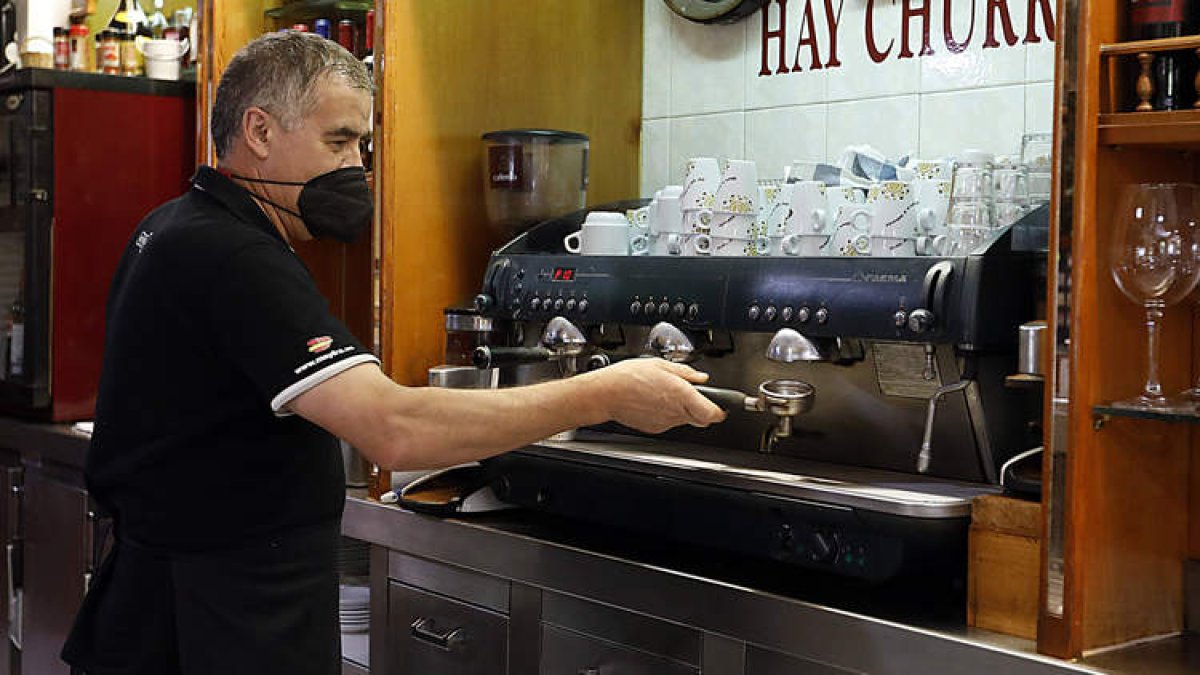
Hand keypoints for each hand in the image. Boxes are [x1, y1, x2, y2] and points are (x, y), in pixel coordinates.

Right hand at [580, 358, 725, 432]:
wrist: (605, 394)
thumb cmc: (628, 377)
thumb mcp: (660, 364)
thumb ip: (685, 372)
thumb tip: (700, 378)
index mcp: (681, 394)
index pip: (713, 414)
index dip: (720, 411)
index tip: (721, 406)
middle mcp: (676, 412)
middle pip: (702, 419)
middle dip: (703, 410)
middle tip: (696, 398)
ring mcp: (665, 422)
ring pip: (685, 420)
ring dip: (683, 410)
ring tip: (667, 394)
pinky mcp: (654, 428)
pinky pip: (669, 422)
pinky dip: (668, 414)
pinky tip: (655, 402)